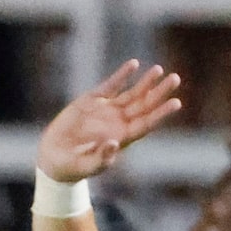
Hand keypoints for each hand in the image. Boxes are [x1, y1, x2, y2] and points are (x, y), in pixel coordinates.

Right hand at [35, 61, 181, 182]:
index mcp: (122, 139)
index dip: (161, 113)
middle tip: (175, 78)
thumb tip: (114, 144)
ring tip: (159, 69)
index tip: (176, 103)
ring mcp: (107, 110)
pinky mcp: (92, 100)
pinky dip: (122, 75)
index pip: (146, 124)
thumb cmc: (73, 167)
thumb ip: (101, 158)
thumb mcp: (86, 166)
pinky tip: (133, 64)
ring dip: (146, 82)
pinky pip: (111, 85)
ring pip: (132, 94)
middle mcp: (119, 123)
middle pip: (144, 105)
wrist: (54, 157)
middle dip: (159, 92)